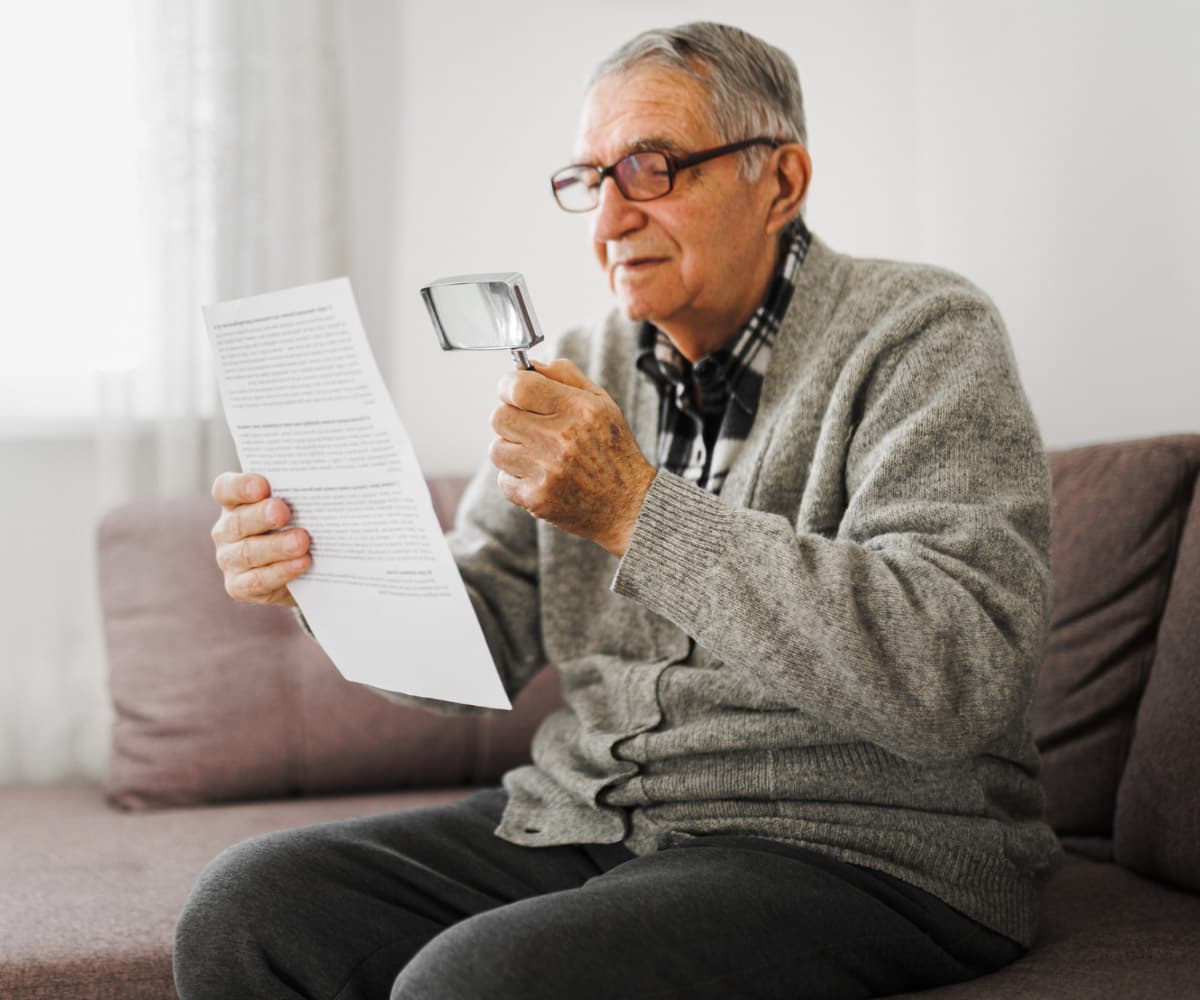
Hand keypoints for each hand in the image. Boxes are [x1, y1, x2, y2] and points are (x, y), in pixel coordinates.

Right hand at [210, 472, 310, 605]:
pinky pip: (257, 580)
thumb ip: (299, 496)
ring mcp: (229, 559)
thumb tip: (324, 488)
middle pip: (238, 522)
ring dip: (276, 547)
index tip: (262, 486)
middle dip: (261, 516)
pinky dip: (281, 572)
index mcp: (235, 503)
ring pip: (248, 553)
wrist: (302, 573)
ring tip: (301, 541)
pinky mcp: (239, 586)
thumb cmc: (298, 527)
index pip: (226, 489)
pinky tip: (301, 564)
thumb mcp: (297, 508)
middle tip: (282, 512)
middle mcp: (227, 530)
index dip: (241, 486)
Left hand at [489, 359, 655, 556]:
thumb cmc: (613, 451)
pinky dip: (517, 479)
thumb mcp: (602, 403)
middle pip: (499, 416)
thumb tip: (529, 365)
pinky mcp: (537, 498)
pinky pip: (503, 480)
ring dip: (512, 450)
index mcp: (578, 409)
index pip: (518, 386)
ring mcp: (547, 470)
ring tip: (537, 455)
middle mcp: (561, 438)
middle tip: (527, 426)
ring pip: (497, 449)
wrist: (629, 505)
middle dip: (509, 418)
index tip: (513, 392)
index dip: (508, 385)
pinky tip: (541, 477)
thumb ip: (566, 376)